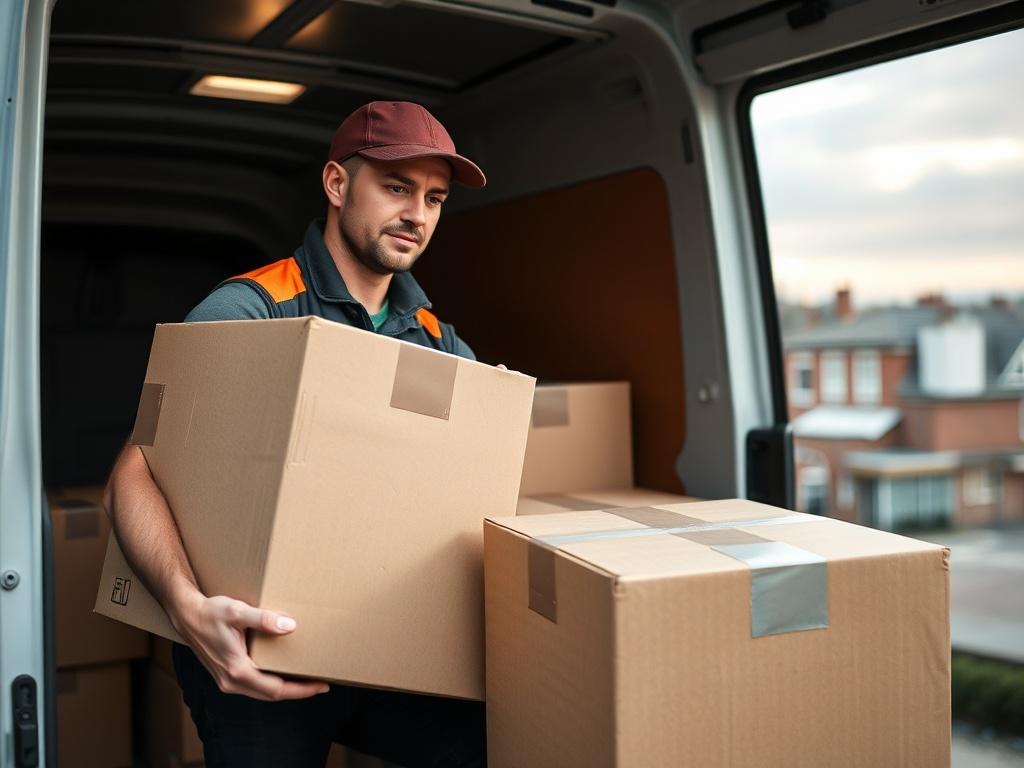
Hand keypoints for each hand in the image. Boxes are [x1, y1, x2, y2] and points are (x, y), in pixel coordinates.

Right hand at [175, 592, 328, 700]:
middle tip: (321, 684)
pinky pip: (254, 686)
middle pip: (271, 695)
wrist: (186, 615)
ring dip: (285, 688)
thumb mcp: (238, 611)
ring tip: (306, 679)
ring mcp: (227, 681)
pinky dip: (271, 683)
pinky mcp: (226, 675)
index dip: (301, 690)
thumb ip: (263, 619)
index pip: (276, 688)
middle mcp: (231, 681)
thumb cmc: (210, 612)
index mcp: (237, 670)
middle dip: (298, 691)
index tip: (321, 686)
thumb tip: (289, 626)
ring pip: (262, 692)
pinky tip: (282, 672)